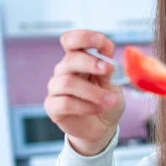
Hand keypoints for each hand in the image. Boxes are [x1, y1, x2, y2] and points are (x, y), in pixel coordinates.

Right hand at [44, 30, 124, 155]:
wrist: (103, 127)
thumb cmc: (106, 101)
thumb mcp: (113, 83)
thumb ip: (107, 66)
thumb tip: (106, 45)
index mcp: (79, 60)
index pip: (70, 41)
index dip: (82, 37)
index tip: (101, 40)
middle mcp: (64, 71)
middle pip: (70, 60)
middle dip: (90, 63)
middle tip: (109, 70)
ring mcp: (56, 89)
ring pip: (67, 83)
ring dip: (93, 91)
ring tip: (111, 100)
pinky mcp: (53, 107)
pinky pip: (64, 103)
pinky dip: (84, 106)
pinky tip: (98, 109)